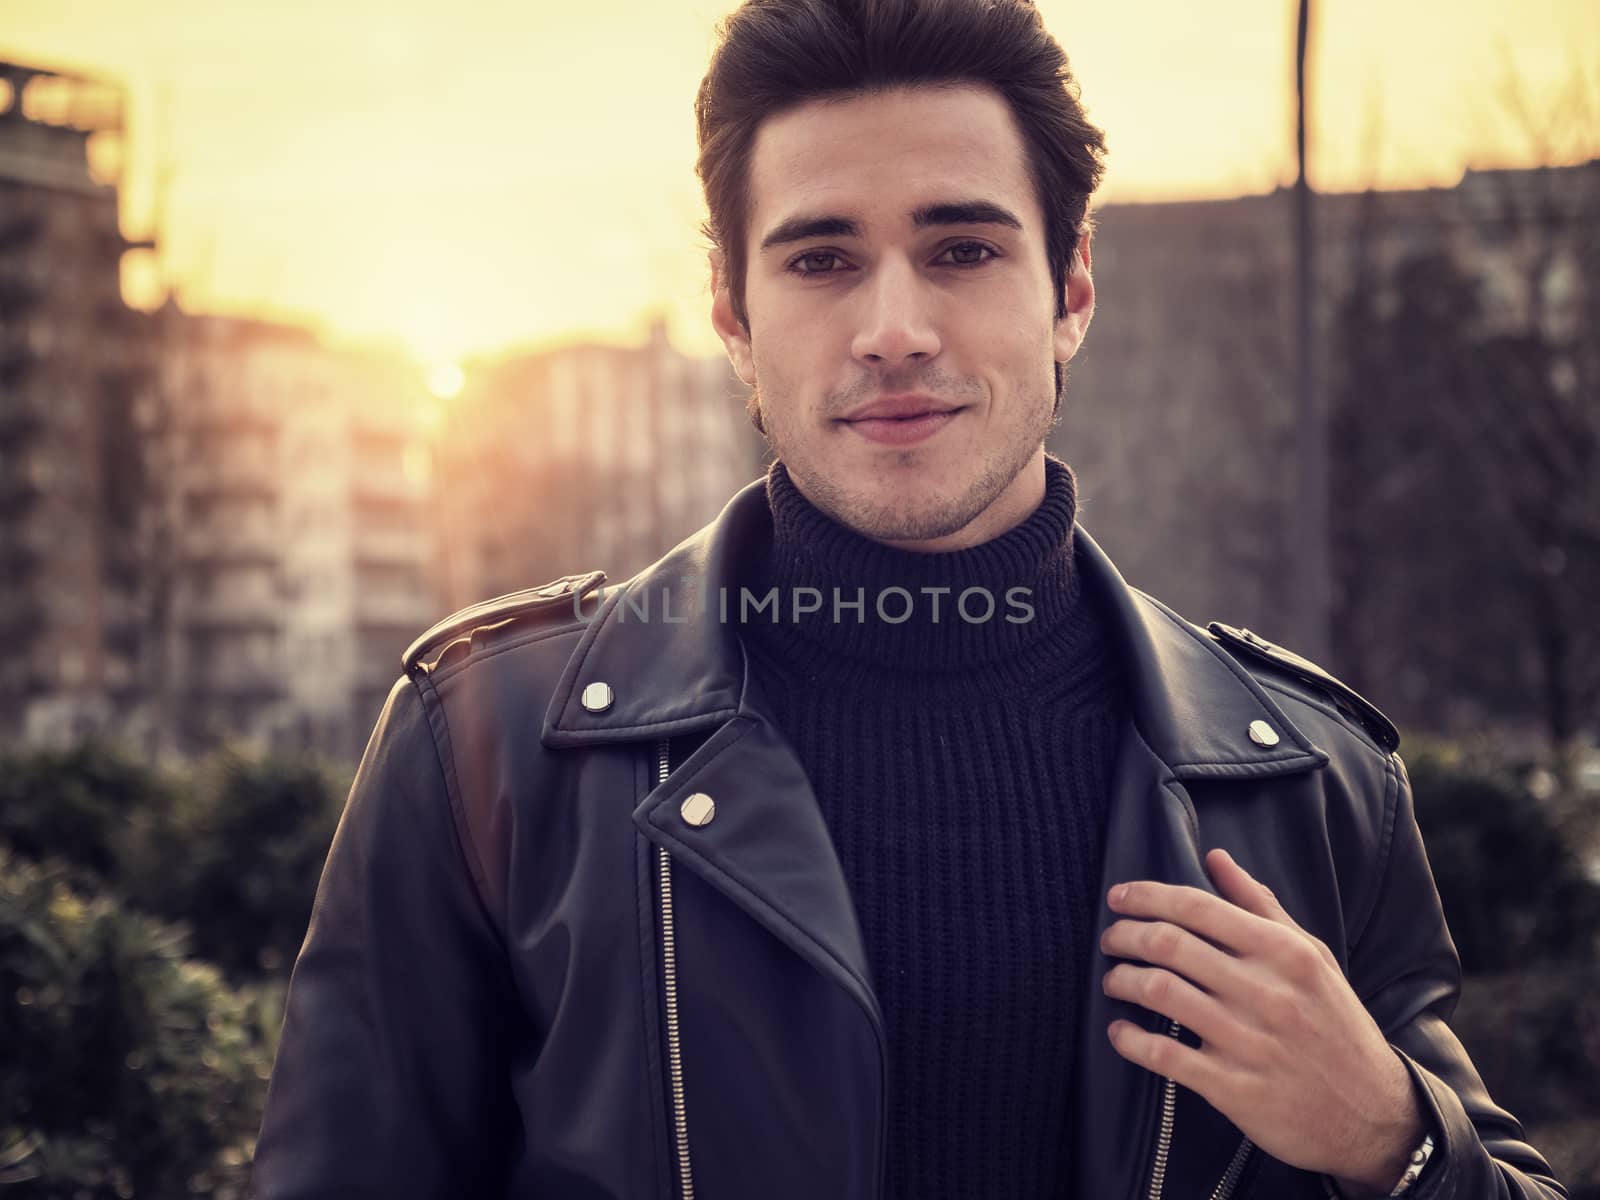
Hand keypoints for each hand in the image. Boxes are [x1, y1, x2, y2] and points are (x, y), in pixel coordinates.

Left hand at [1101, 848, 1424, 1193]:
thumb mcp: (1313, 957)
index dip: (1147, 896)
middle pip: (1170, 945)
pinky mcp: (1234, 1088)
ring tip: (1112, 979)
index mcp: (1284, 953)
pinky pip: (1165, 1056)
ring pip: (1160, 992)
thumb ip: (1260, 906)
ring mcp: (1248, 1041)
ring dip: (1121, 980)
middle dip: (1125, 935)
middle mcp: (1266, 992)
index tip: (1118, 896)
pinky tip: (1120, 1032)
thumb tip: (1215, 857)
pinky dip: (1130, 1040)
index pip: (1198, 907)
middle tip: (1110, 938)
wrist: (1375, 1115)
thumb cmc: (1336, 1025)